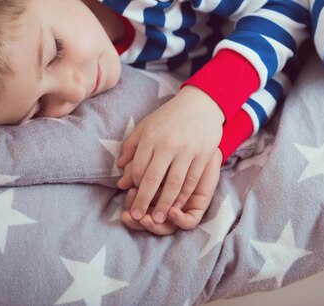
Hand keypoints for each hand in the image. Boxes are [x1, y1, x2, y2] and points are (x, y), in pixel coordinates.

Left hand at [117, 85, 223, 223]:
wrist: (201, 104)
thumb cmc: (170, 116)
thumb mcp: (147, 126)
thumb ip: (131, 146)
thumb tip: (120, 171)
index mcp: (151, 136)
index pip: (139, 166)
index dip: (134, 183)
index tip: (132, 194)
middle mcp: (168, 144)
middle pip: (153, 178)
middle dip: (144, 200)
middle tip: (137, 216)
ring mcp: (187, 151)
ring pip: (174, 183)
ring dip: (164, 204)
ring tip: (157, 219)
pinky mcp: (203, 156)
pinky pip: (192, 180)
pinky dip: (184, 195)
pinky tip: (178, 206)